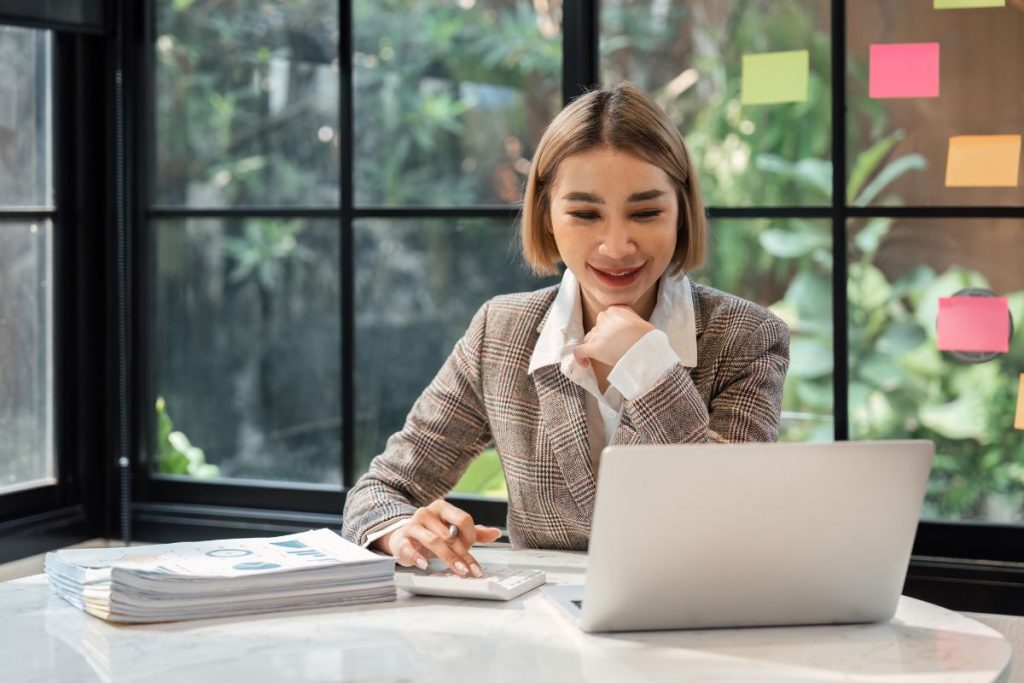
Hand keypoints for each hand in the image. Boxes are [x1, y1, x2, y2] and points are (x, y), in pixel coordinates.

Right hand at [374, 499, 502, 576]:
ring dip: (448, 557)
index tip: (472, 550)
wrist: (402, 537)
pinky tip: (425, 565)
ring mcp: (413, 526)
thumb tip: (495, 533)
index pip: (463, 519)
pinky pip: (409, 548)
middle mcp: (427, 513)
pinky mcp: (401, 540)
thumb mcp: (452, 531)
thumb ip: (473, 532)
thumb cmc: (431, 533)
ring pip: (434, 541)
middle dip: (462, 554)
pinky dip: (417, 557)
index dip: (470, 536)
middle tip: (471, 570)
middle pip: (450, 534)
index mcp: (442, 508)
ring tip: (459, 570)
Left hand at [572, 305, 654, 368]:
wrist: (646, 350)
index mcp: (616, 310)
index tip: (618, 336)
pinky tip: (585, 364)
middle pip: (598, 327)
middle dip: (603, 337)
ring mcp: (597, 333)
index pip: (607, 317)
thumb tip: (633, 330)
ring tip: (605, 356)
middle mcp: (604, 318)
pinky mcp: (592, 347)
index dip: (611, 328)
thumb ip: (632, 322)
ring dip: (594, 346)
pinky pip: (578, 352)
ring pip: (589, 339)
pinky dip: (580, 358)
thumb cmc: (649, 339)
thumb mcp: (642, 323)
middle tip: (614, 347)